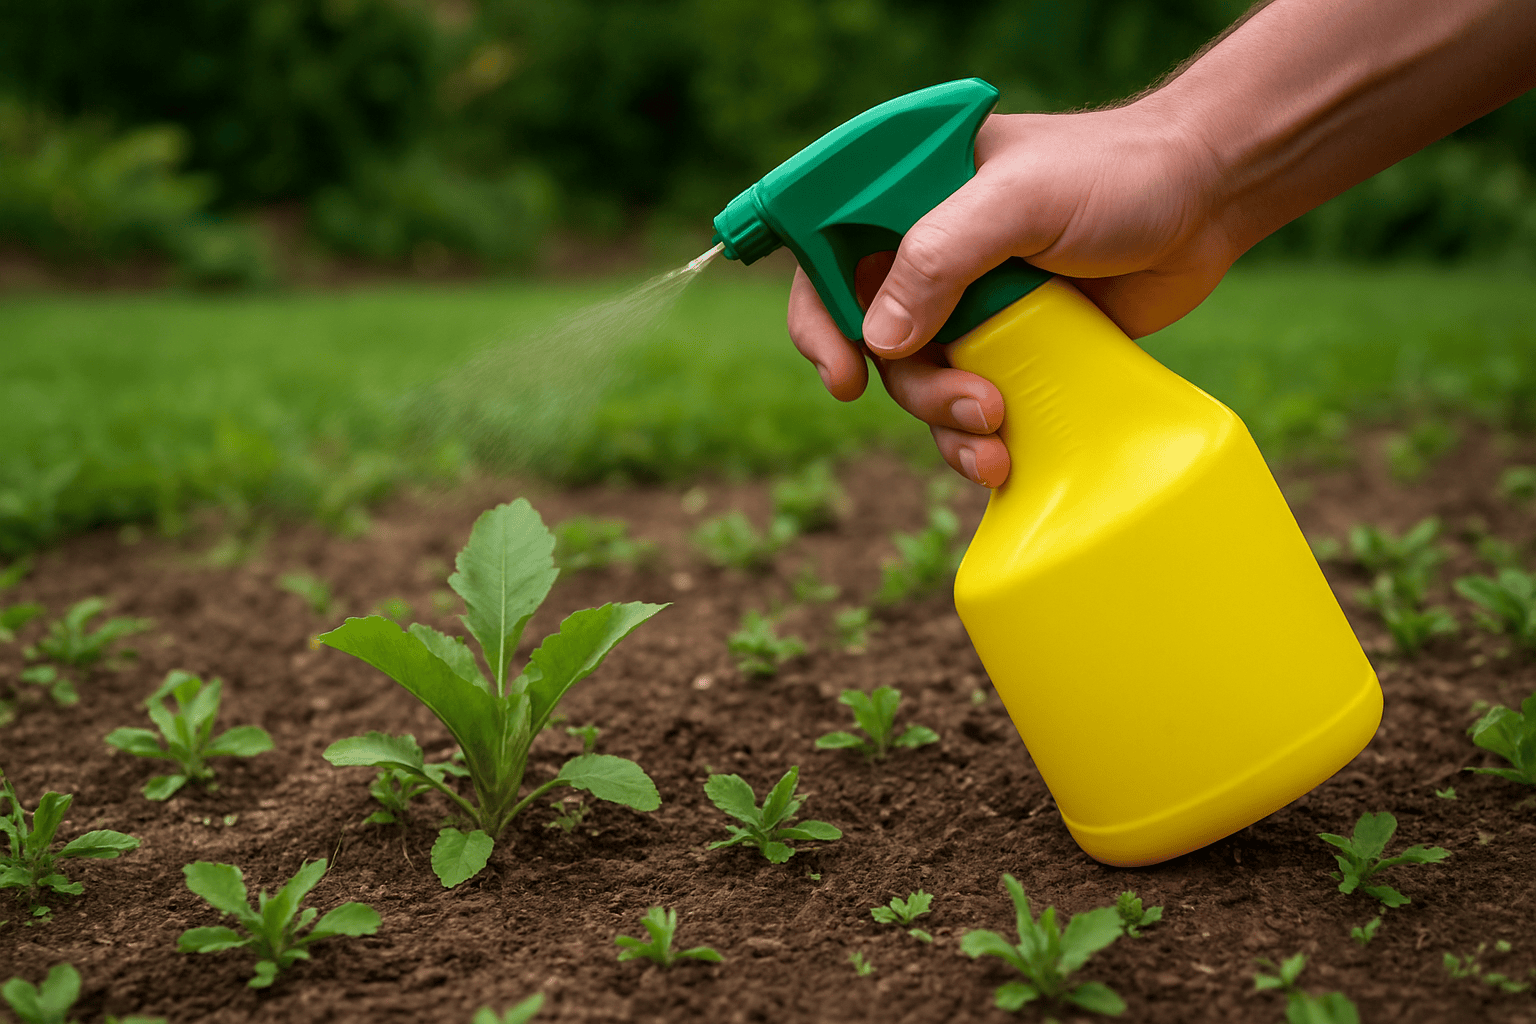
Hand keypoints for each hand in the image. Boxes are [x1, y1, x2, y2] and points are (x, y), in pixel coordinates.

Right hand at [786, 102, 1234, 487]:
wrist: (1208, 202)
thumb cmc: (1115, 176)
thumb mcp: (1017, 201)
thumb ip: (940, 258)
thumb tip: (876, 341)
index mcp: (907, 195)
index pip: (824, 257)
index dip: (818, 321)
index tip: (843, 375)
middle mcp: (928, 252)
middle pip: (871, 340)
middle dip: (912, 387)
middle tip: (971, 405)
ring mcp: (970, 304)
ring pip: (919, 383)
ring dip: (945, 422)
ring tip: (998, 437)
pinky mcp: (1013, 347)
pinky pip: (967, 405)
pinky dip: (974, 439)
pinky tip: (1003, 458)